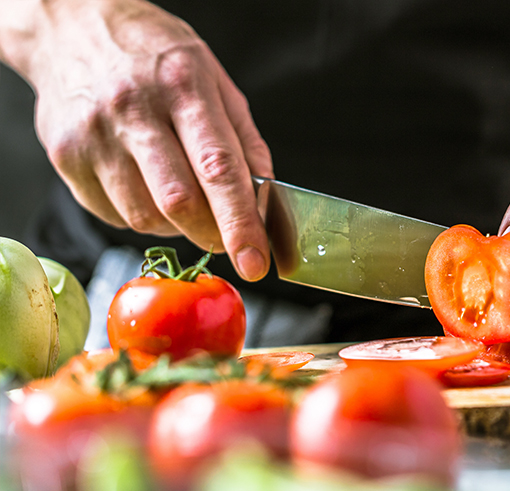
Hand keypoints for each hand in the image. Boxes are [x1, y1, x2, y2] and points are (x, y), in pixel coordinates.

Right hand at [25, 0, 272, 280]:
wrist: (71, 27)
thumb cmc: (153, 54)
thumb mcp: (214, 80)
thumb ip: (245, 143)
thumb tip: (263, 203)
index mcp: (182, 86)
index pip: (218, 170)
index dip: (240, 224)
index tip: (255, 263)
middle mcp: (133, 110)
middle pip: (179, 203)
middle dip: (211, 234)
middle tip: (225, 236)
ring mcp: (93, 136)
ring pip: (145, 218)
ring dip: (175, 225)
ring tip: (178, 191)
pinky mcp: (65, 158)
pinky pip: (114, 216)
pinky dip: (141, 215)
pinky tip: (143, 183)